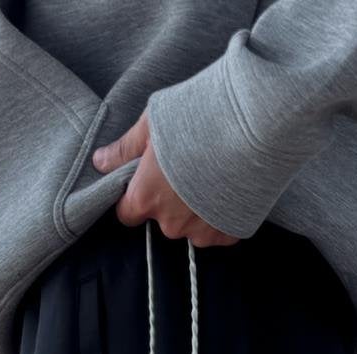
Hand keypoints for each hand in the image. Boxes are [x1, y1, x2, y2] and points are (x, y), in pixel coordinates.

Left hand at [92, 113, 238, 248]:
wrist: (255, 124)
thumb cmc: (198, 117)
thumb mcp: (152, 123)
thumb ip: (125, 149)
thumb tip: (100, 162)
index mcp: (146, 199)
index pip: (127, 214)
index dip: (134, 197)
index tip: (147, 179)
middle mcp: (171, 224)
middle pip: (162, 220)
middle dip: (170, 200)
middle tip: (187, 166)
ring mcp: (203, 232)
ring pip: (191, 226)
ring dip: (197, 208)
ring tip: (212, 175)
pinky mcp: (230, 233)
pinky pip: (219, 230)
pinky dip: (221, 214)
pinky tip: (229, 187)